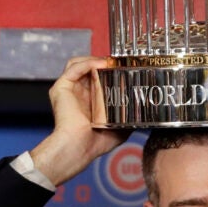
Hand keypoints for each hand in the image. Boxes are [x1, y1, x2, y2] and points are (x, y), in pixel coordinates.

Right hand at [30, 56, 130, 185]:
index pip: (97, 77)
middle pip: (88, 68)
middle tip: (119, 63)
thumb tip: (145, 115)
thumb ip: (129, 118)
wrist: (80, 146)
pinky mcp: (61, 87)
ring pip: (79, 64)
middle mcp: (77, 92)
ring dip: (95, 60)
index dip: (109, 70)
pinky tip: (101, 64)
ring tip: (110, 62)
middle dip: (103, 62)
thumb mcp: (119, 128)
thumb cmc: (96, 142)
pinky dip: (88, 63)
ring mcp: (69, 89)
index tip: (124, 68)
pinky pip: (74, 68)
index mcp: (89, 99)